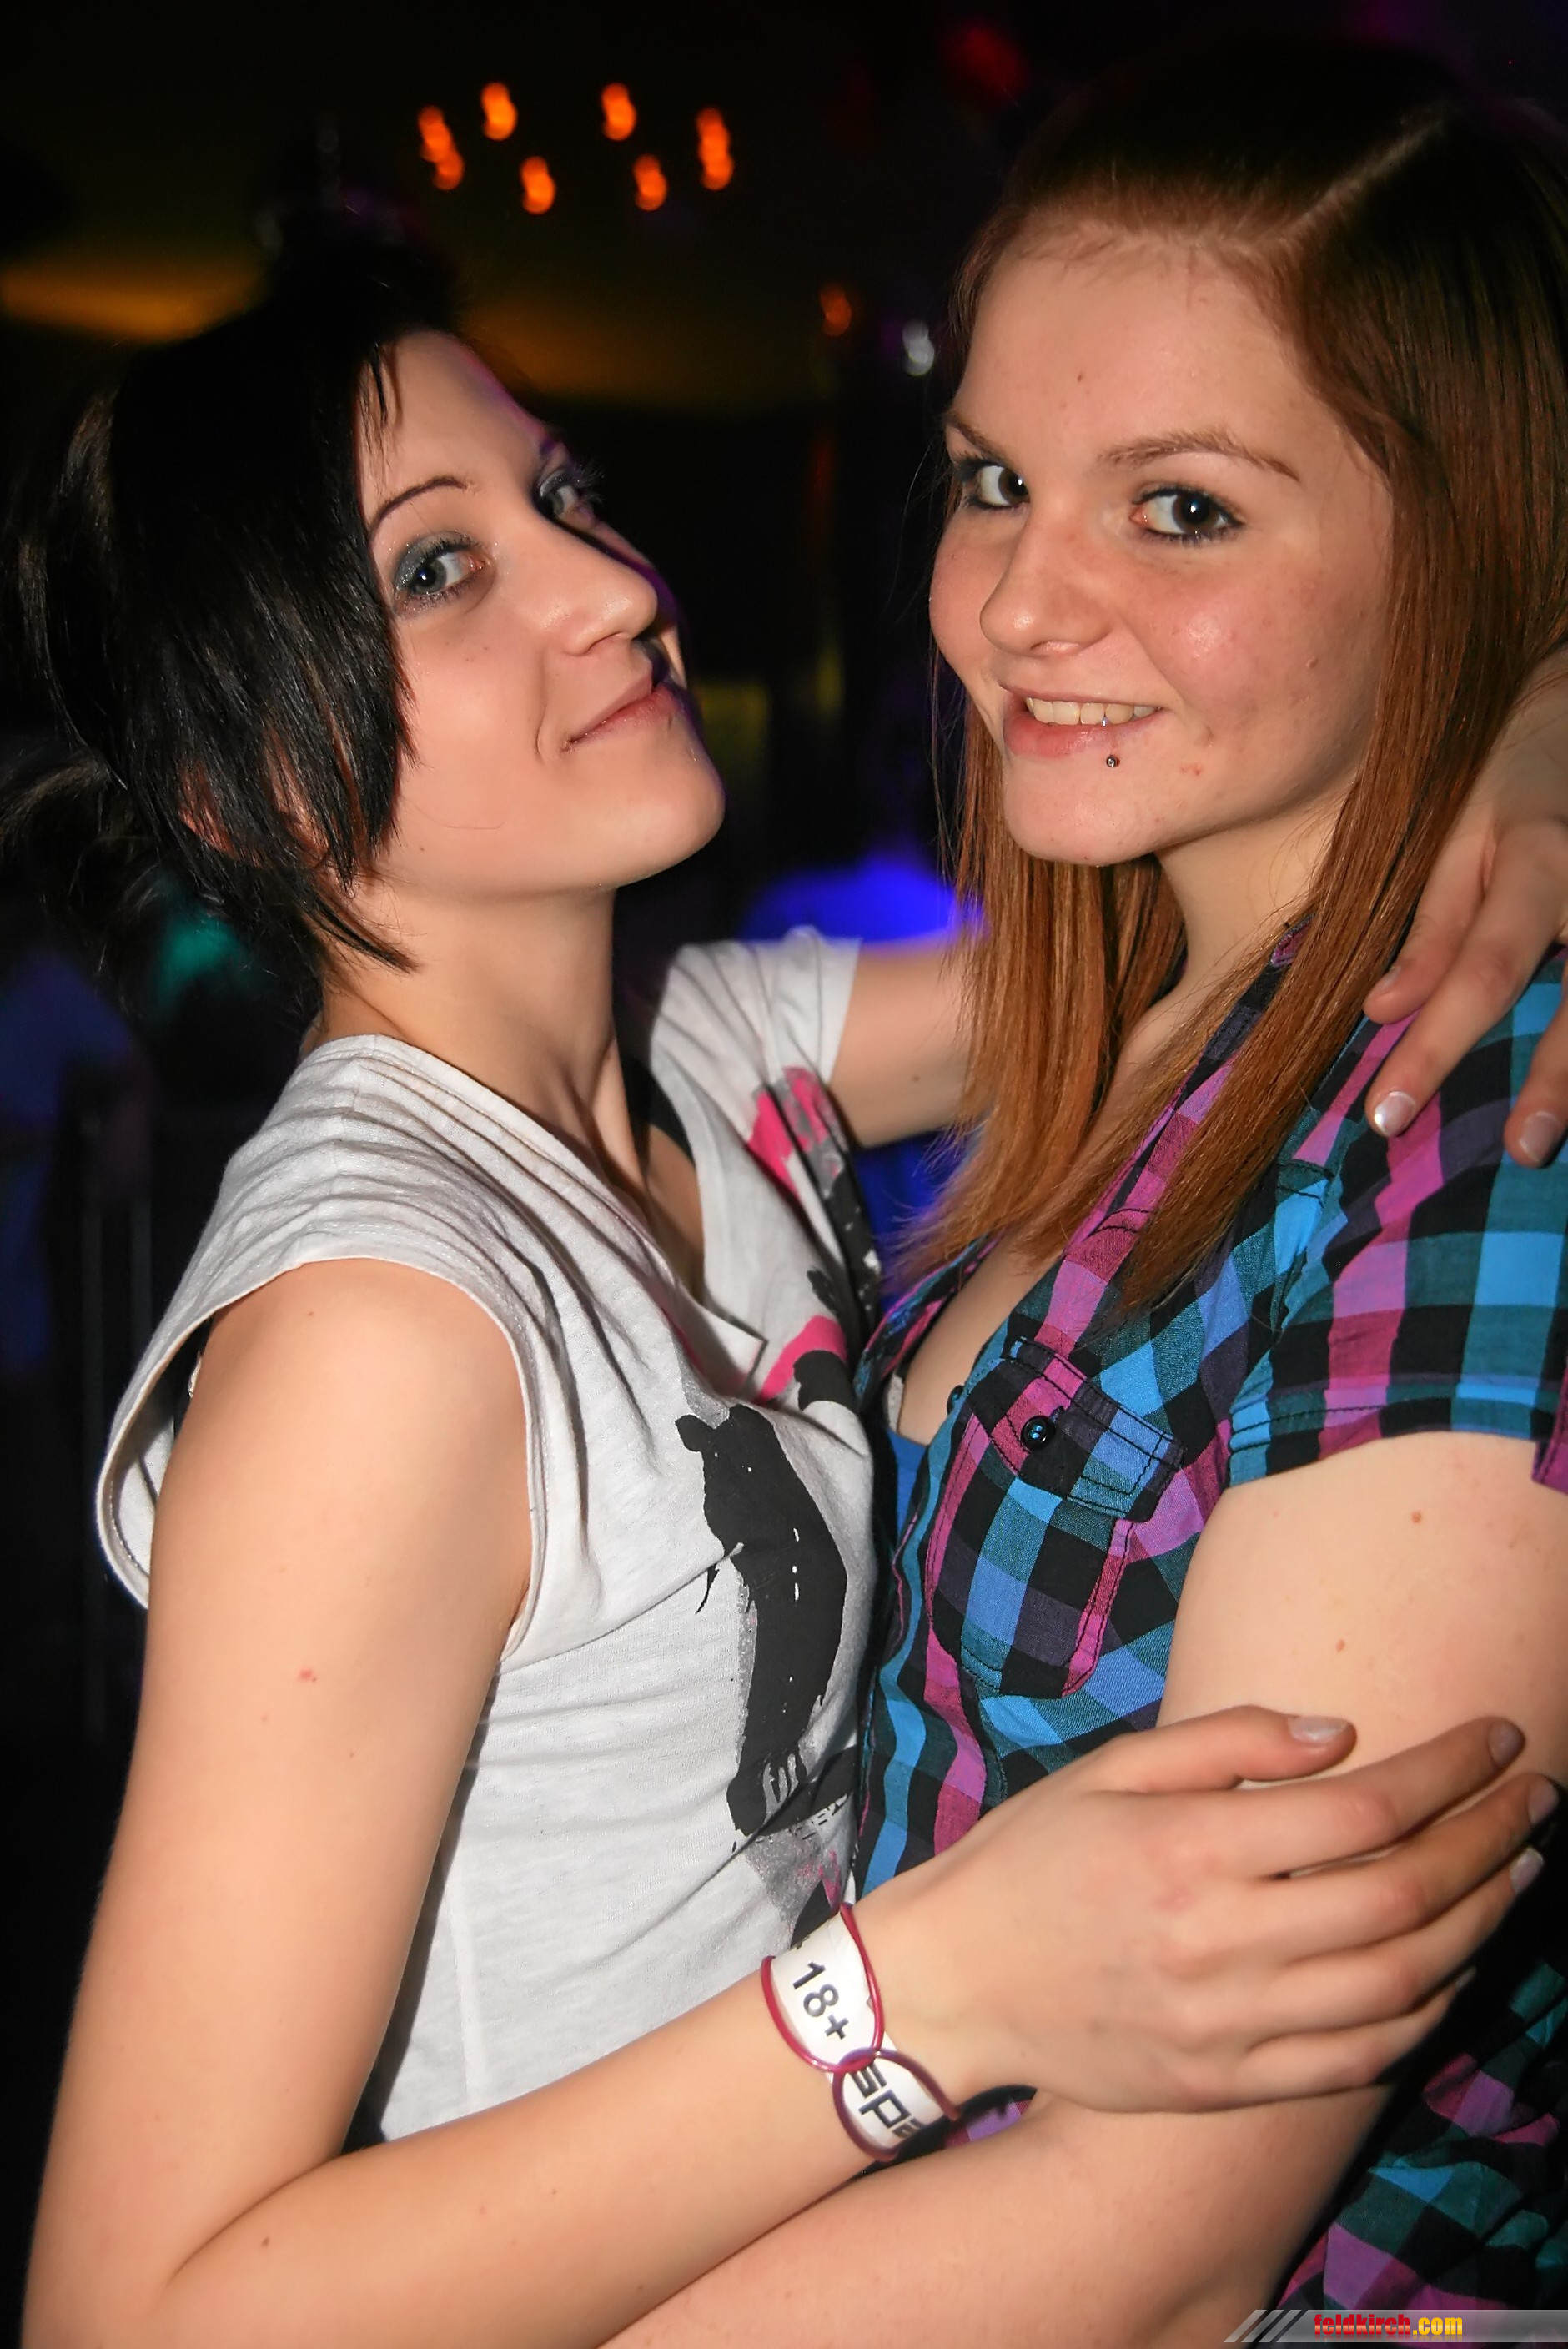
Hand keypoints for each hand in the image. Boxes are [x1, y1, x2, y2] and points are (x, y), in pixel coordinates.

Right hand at [866, 1707, 1553, 2112]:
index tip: (1498, 1737)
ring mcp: (1228, 2024)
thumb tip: (1341, 1734)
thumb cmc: (1031, 1857)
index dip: (1449, 1771)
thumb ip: (1225, 1743)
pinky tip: (1451, 1970)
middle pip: (1401, 1896)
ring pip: (1398, 1983)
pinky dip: (1423, 2015)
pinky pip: (1356, 2059)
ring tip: (1514, 1875)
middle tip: (1534, 1797)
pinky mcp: (1227, 2081)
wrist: (954, 1982)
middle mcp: (1219, 1942)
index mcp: (1191, 1850)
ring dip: (1477, 1926)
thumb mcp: (1109, 1769)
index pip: (1364, 1810)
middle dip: (1488, 1840)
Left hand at [1365, 655, 1567, 1164]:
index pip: (1482, 971)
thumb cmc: (1505, 781)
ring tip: (1560, 1138)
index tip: (1388, 1114)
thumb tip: (1382, 1010)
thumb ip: (1428, 925)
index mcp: (1534, 861)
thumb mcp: (1452, 833)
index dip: (1435, 1048)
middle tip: (1521, 1149)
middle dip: (1556, 1081)